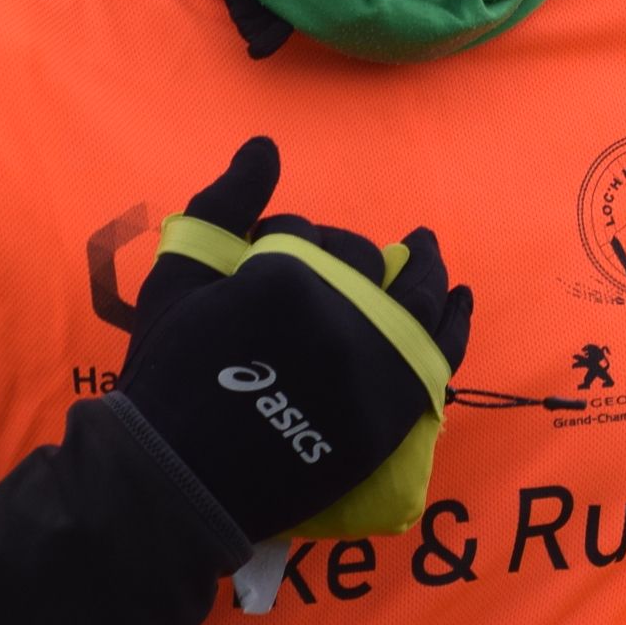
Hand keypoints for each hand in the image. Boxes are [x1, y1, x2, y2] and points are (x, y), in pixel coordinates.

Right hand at [117, 135, 471, 545]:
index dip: (286, 238)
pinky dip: (453, 321)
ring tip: (426, 252)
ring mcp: (373, 366)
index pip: (305, 232)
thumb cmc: (168, 373)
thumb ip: (221, 206)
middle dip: (344, 257)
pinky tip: (457, 299)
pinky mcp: (391, 413)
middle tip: (327, 273)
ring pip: (418, 298)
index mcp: (286, 276)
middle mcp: (342, 315)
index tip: (269, 260)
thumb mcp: (177, 279)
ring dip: (427, 269)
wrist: (179, 476)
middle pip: (360, 263)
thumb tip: (265, 148)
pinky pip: (439, 355)